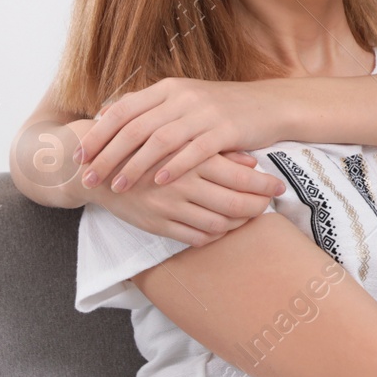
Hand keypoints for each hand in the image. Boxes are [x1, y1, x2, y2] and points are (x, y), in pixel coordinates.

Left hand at [76, 78, 278, 192]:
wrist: (269, 105)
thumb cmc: (222, 108)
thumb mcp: (183, 98)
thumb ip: (147, 105)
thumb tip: (105, 112)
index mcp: (168, 87)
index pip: (122, 109)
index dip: (97, 133)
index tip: (78, 157)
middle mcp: (182, 96)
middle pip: (135, 128)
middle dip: (107, 155)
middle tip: (88, 178)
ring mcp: (204, 112)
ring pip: (159, 141)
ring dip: (134, 166)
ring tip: (118, 188)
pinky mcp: (225, 130)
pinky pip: (194, 150)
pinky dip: (174, 167)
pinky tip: (160, 183)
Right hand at [79, 126, 286, 247]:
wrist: (97, 166)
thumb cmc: (145, 146)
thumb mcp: (179, 139)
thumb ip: (216, 150)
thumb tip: (252, 162)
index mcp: (191, 157)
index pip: (240, 177)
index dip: (264, 185)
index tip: (279, 186)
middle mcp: (182, 183)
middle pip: (235, 203)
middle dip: (258, 206)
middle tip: (270, 204)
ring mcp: (168, 206)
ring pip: (218, 224)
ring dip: (238, 223)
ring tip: (248, 215)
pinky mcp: (156, 224)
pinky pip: (194, 238)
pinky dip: (214, 236)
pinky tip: (221, 227)